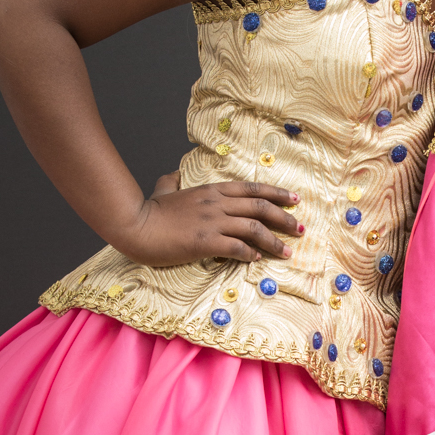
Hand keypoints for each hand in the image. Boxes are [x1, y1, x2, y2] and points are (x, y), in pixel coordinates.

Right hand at [113, 172, 300, 268]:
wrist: (135, 226)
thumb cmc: (149, 211)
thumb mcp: (164, 189)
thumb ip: (172, 181)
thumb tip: (173, 175)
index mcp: (212, 190)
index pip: (252, 189)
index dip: (276, 194)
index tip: (294, 200)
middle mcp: (217, 203)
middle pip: (260, 207)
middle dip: (284, 218)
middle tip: (300, 229)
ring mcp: (212, 222)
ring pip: (254, 228)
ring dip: (274, 241)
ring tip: (287, 251)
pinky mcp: (205, 242)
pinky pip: (237, 247)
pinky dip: (250, 253)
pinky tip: (256, 259)